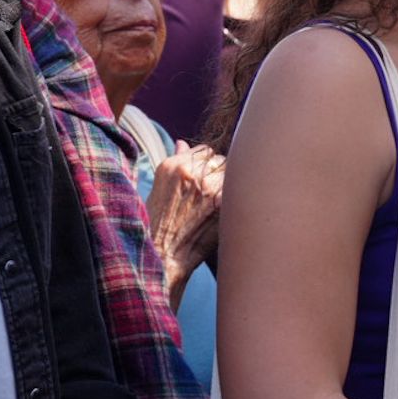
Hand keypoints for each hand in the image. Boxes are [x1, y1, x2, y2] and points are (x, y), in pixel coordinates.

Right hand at [146, 141, 224, 304]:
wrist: (164, 255)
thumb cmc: (159, 224)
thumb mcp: (159, 188)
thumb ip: (175, 162)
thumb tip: (182, 143)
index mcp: (172, 166)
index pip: (204, 151)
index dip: (208, 165)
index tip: (208, 178)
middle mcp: (191, 171)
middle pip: (221, 159)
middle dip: (220, 173)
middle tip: (214, 194)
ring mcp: (208, 185)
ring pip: (232, 172)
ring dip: (229, 185)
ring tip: (218, 204)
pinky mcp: (222, 202)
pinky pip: (238, 188)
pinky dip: (237, 197)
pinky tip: (230, 209)